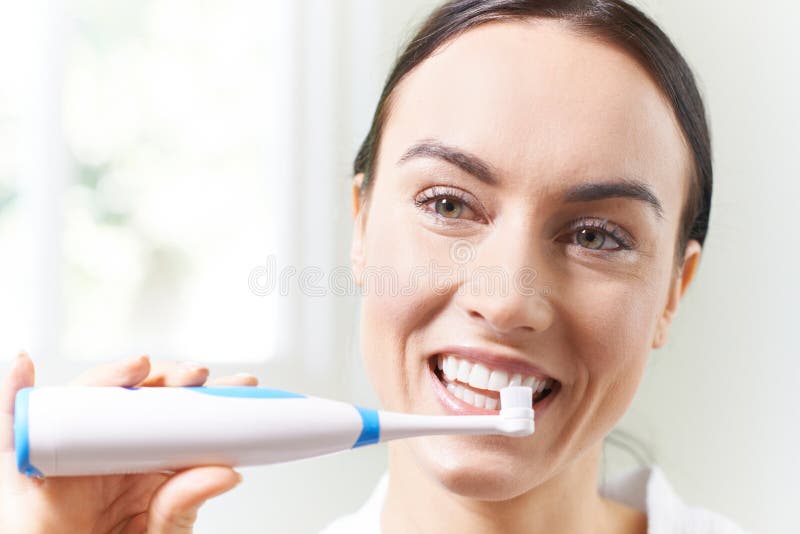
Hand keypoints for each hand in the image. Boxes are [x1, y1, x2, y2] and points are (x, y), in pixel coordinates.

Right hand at [0, 352, 258, 533]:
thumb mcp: (162, 528)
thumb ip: (185, 503)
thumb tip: (227, 473)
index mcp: (146, 454)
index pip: (179, 413)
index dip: (209, 395)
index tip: (242, 384)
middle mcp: (110, 442)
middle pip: (137, 396)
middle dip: (169, 378)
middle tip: (196, 374)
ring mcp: (72, 447)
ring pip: (86, 400)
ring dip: (111, 377)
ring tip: (138, 366)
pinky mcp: (31, 465)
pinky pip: (17, 426)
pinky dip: (14, 392)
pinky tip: (24, 366)